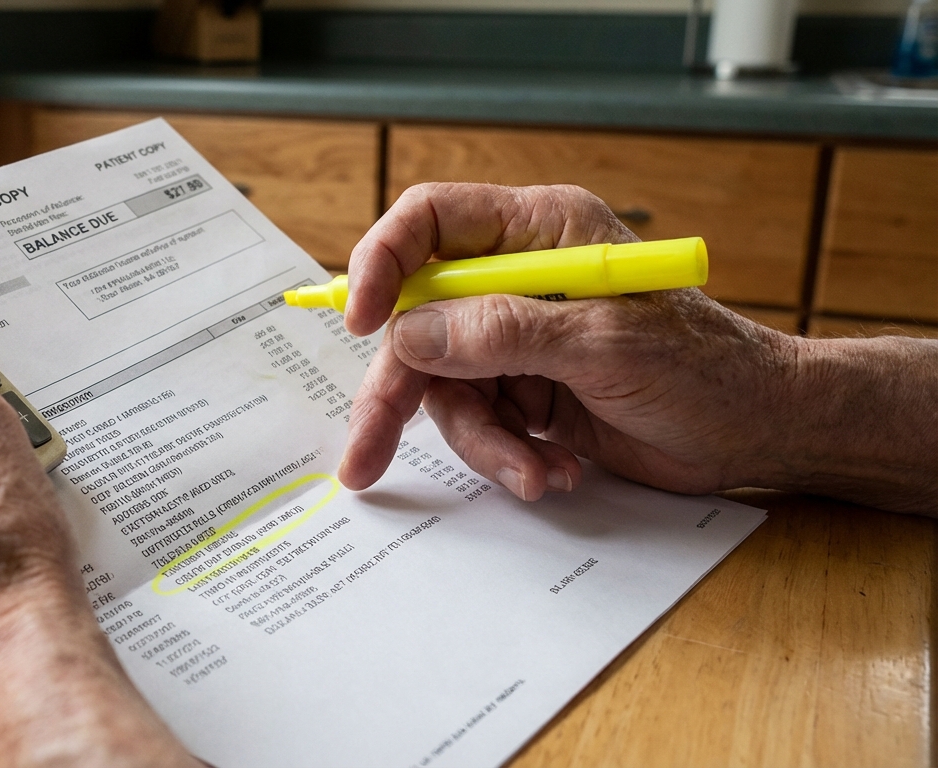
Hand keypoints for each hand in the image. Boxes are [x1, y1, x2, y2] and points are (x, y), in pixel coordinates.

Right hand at [338, 182, 802, 499]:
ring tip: (535, 471)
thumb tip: (410, 333)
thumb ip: (503, 333)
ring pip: (446, 386)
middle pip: (420, 322)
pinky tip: (556, 471)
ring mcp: (521, 337)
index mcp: (540, 230)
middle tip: (365, 455)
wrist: (759, 433)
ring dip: (483, 441)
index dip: (382, 264)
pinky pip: (480, 422)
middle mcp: (519, 277)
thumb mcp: (605, 344)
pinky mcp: (527, 389)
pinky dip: (508, 455)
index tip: (360, 321)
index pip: (430, 223)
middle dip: (399, 394)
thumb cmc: (707, 369)